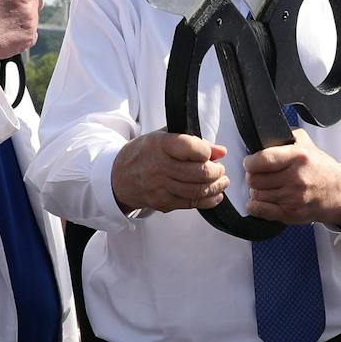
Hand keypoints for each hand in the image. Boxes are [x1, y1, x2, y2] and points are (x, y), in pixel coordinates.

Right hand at [111, 132, 229, 213]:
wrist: (119, 177)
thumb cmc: (146, 153)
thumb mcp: (164, 137)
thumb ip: (194, 141)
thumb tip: (221, 151)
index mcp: (159, 145)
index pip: (189, 147)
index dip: (206, 150)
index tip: (211, 152)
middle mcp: (159, 167)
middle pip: (198, 172)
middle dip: (216, 171)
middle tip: (221, 169)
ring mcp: (160, 188)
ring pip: (197, 190)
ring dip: (216, 186)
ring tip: (222, 181)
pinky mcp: (163, 203)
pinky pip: (191, 204)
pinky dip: (209, 200)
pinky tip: (216, 195)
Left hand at [243, 128, 340, 226]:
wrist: (338, 193)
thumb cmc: (321, 169)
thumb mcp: (307, 144)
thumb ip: (287, 136)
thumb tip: (264, 137)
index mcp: (299, 157)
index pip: (262, 160)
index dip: (250, 161)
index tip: (251, 162)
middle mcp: (296, 178)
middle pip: (255, 179)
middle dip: (253, 176)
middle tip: (259, 174)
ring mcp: (293, 198)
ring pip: (256, 194)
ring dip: (257, 190)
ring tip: (267, 186)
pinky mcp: (290, 213)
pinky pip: (260, 210)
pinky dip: (255, 206)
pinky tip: (263, 200)